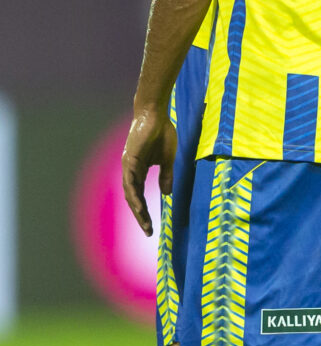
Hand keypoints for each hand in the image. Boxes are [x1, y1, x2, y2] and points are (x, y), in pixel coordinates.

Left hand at [122, 109, 176, 236]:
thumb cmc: (162, 133)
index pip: (140, 196)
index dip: (145, 211)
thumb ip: (166, 176)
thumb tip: (167, 194)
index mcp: (139, 170)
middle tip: (148, 231)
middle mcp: (131, 170)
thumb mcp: (167, 159)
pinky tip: (139, 206)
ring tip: (145, 223)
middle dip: (140, 216)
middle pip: (133, 198)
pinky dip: (134, 195)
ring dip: (137, 209)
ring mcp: (128, 165)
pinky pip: (130, 181)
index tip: (151, 227)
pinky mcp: (129, 159)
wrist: (156, 114)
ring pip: (130, 192)